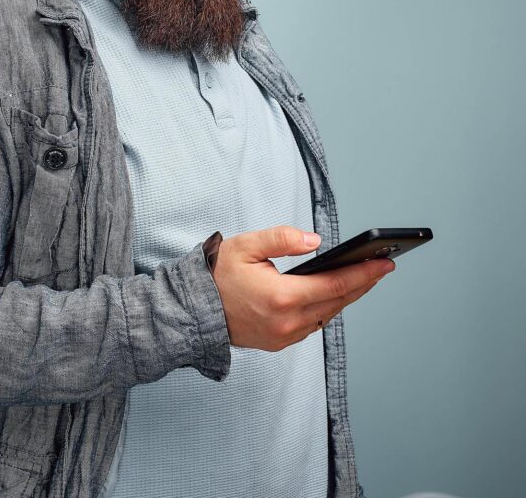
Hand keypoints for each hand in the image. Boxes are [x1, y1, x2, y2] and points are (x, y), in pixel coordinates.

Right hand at [211, 224, 394, 350]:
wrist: (194, 309)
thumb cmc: (218, 274)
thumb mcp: (247, 245)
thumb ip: (283, 239)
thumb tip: (315, 240)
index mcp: (282, 297)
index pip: (335, 284)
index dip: (364, 274)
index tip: (385, 264)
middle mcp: (287, 322)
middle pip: (337, 301)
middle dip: (362, 283)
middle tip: (382, 267)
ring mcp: (284, 336)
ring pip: (327, 314)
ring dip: (345, 296)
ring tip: (362, 278)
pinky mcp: (279, 342)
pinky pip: (312, 324)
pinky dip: (326, 307)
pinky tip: (332, 294)